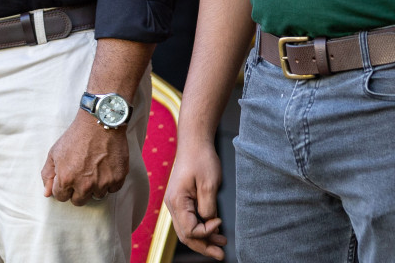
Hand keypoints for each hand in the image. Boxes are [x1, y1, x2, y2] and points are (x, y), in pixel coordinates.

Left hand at [41, 112, 128, 206]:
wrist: (100, 121)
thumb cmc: (76, 135)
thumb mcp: (55, 152)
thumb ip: (48, 174)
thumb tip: (47, 194)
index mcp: (66, 179)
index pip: (61, 197)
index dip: (64, 187)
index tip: (69, 177)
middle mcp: (84, 184)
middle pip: (79, 201)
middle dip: (78, 190)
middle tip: (82, 174)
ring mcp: (103, 182)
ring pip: (97, 196)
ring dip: (95, 186)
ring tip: (96, 168)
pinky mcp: (118, 178)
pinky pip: (113, 189)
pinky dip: (110, 181)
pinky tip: (107, 167)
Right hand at [165, 137, 227, 258]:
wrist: (194, 142)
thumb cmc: (201, 159)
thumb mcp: (209, 184)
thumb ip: (208, 207)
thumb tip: (210, 222)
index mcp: (177, 201)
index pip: (190, 230)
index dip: (207, 232)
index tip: (220, 223)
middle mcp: (173, 205)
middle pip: (186, 235)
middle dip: (204, 247)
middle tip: (221, 254)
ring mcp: (176, 203)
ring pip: (187, 230)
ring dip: (204, 239)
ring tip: (221, 245)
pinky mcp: (181, 200)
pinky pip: (189, 220)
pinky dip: (201, 228)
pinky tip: (214, 229)